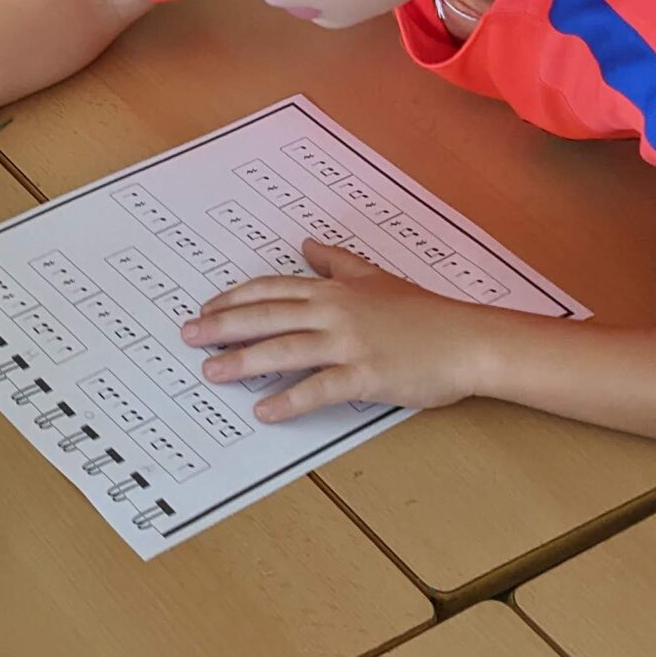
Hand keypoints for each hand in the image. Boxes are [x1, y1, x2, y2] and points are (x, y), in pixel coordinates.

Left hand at [179, 241, 494, 420]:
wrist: (467, 340)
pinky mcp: (366, 375)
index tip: (207, 310)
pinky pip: (320, 388)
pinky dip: (290, 401)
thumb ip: (338, 262)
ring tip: (212, 372)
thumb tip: (307, 245)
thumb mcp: (376, 277)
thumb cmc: (424, 313)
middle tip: (189, 337)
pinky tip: (265, 411)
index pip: (273, 290)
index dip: (235, 299)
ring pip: (284, 349)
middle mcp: (335, 312)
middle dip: (223, 326)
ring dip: (243, 362)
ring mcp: (349, 343)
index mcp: (335, 290)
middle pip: (267, 316)